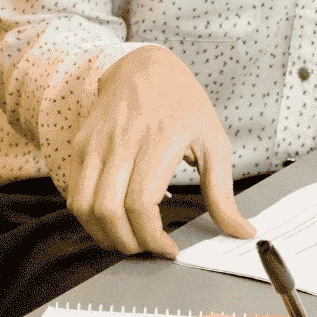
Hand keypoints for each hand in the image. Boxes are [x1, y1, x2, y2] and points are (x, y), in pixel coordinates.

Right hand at [68, 46, 256, 257]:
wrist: (144, 66)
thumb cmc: (183, 104)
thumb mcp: (214, 142)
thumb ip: (223, 193)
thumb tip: (242, 232)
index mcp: (158, 140)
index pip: (140, 202)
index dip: (151, 236)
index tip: (169, 249)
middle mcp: (120, 142)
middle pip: (108, 210)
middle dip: (128, 243)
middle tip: (148, 249)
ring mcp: (95, 144)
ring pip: (83, 206)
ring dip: (103, 235)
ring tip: (129, 241)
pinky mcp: (80, 146)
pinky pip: (75, 193)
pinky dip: (90, 218)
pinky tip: (113, 221)